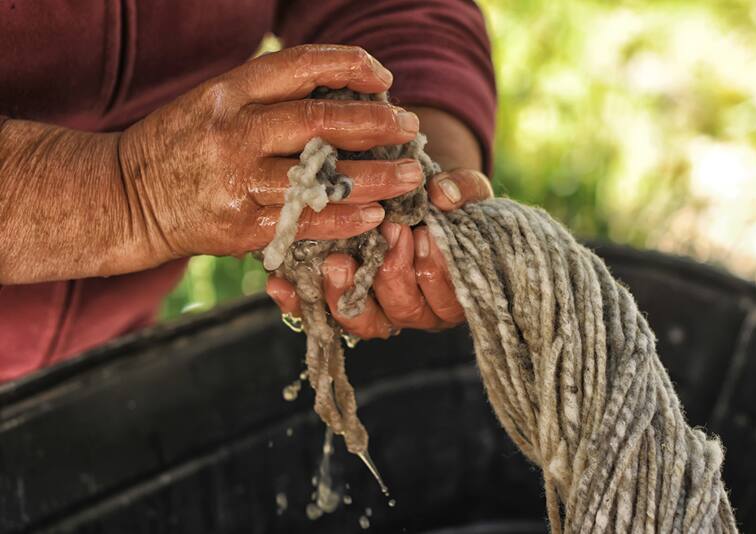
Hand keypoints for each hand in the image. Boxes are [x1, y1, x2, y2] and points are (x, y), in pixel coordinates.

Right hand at [118, 44, 423, 261]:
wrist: (124, 196)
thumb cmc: (181, 146)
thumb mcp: (214, 103)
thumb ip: (267, 98)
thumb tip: (341, 97)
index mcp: (228, 93)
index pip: (299, 66)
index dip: (349, 65)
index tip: (384, 77)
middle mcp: (233, 131)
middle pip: (317, 121)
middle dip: (374, 123)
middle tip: (410, 128)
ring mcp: (235, 181)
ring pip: (316, 176)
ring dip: (372, 176)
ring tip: (409, 177)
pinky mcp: (238, 227)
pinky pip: (301, 224)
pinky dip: (342, 220)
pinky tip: (374, 217)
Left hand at [267, 168, 492, 338]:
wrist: (403, 198)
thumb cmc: (439, 202)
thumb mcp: (460, 190)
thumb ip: (463, 190)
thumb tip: (443, 195)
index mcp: (448, 294)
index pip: (448, 300)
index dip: (437, 272)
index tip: (426, 236)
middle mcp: (411, 310)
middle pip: (403, 311)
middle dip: (393, 274)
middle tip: (388, 233)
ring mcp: (371, 311)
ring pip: (358, 321)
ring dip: (345, 292)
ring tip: (335, 261)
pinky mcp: (333, 304)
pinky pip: (313, 315)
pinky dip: (297, 300)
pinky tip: (280, 283)